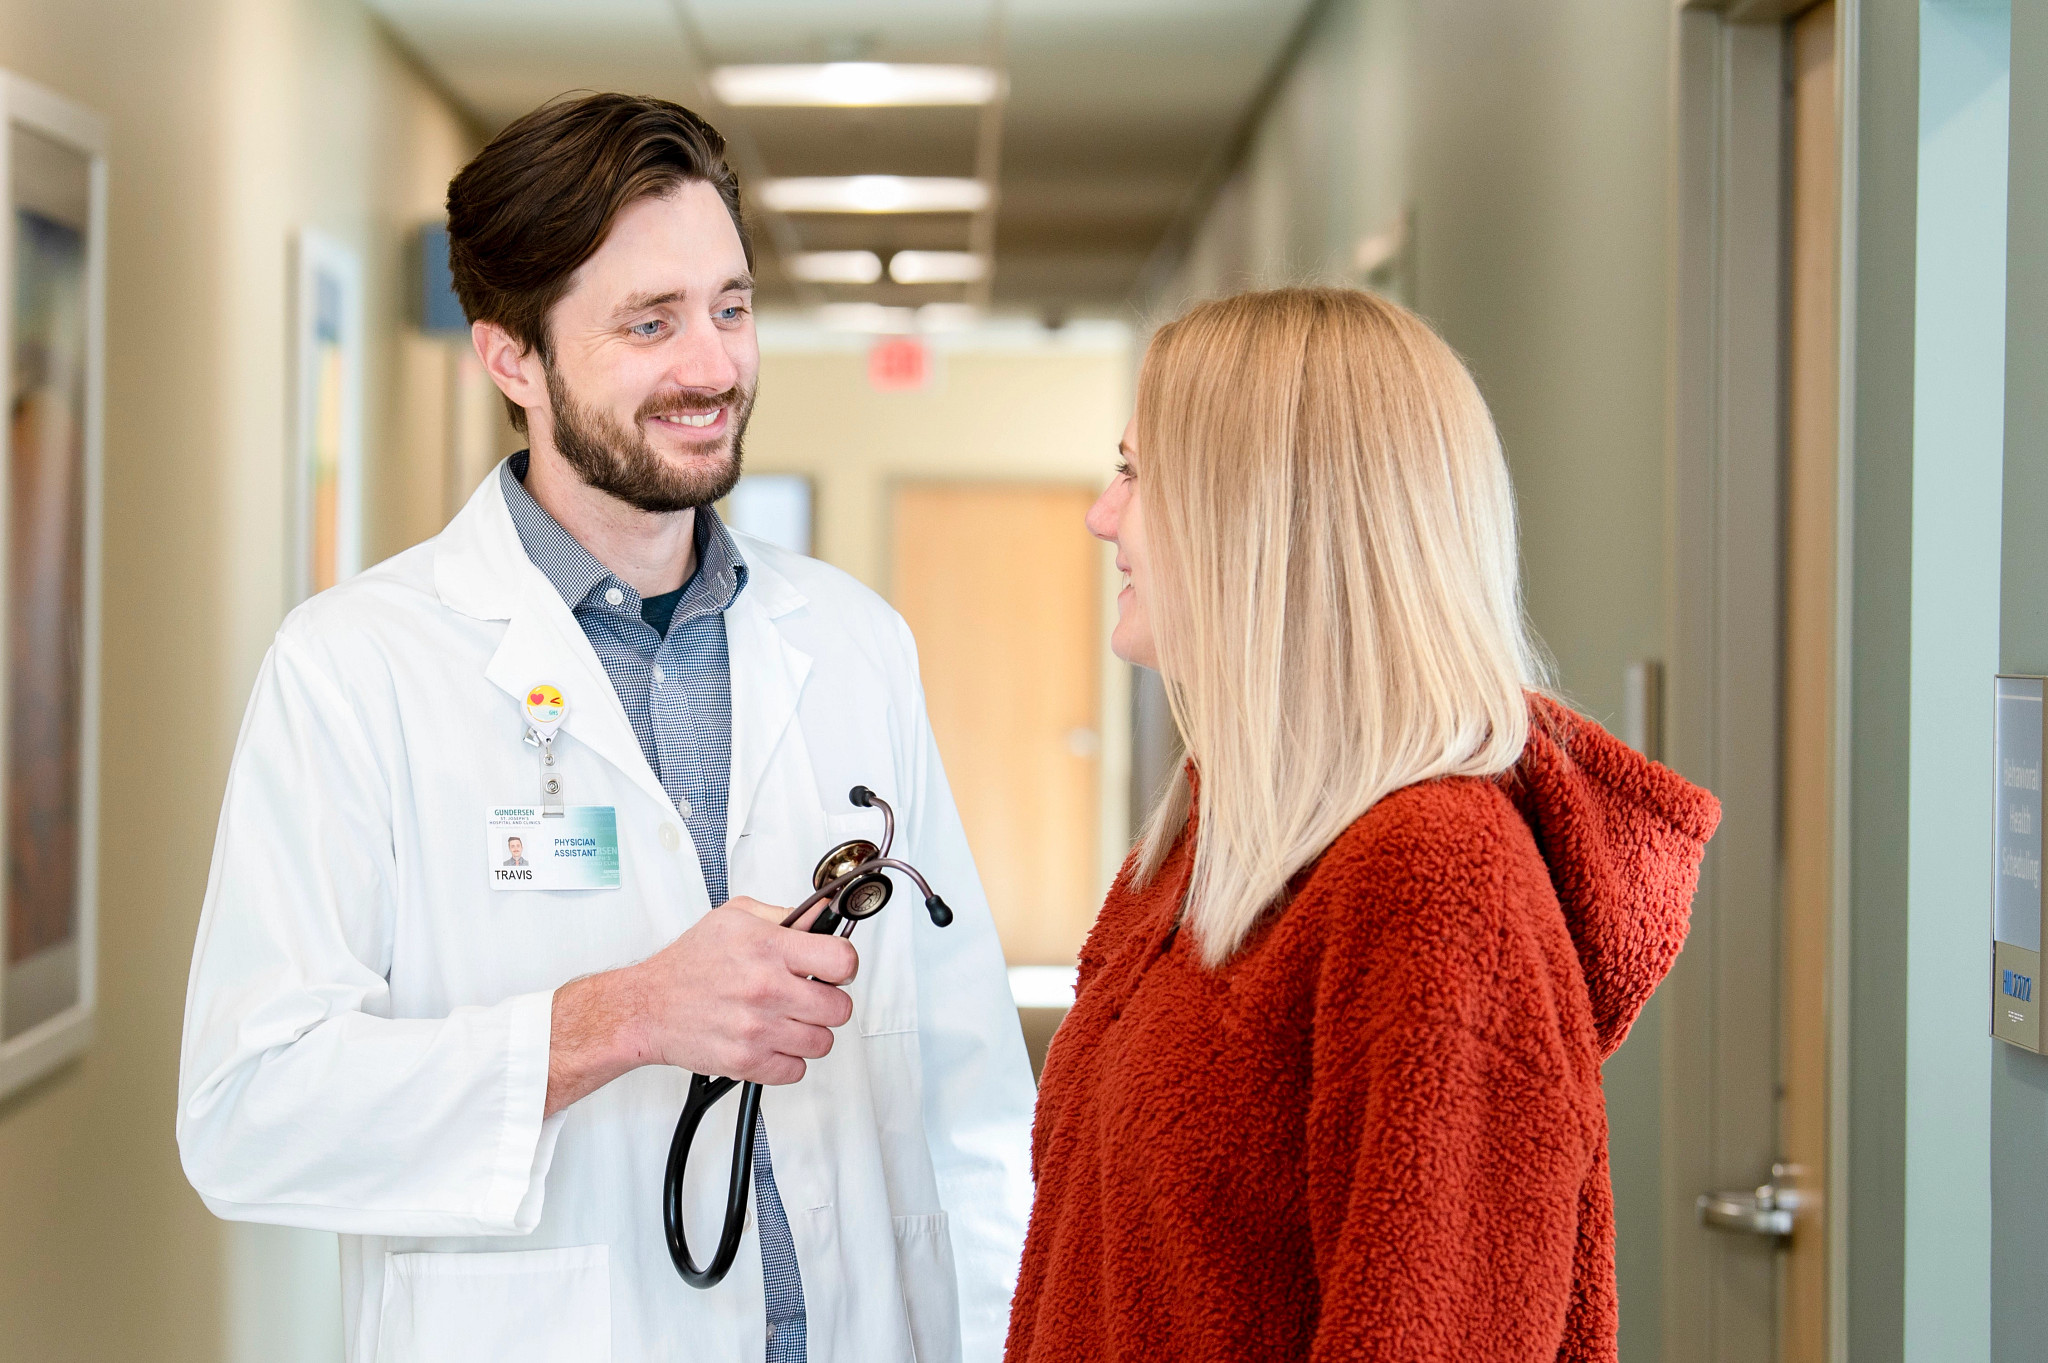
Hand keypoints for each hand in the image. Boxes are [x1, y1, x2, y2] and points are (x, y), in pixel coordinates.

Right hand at [545, 897, 858, 1114]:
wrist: (647, 1007)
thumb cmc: (689, 963)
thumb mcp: (736, 918)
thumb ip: (787, 914)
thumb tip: (824, 912)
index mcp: (768, 948)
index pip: (842, 961)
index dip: (844, 966)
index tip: (833, 968)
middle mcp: (765, 989)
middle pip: (840, 1008)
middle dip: (829, 1001)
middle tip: (809, 996)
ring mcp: (757, 1029)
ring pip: (822, 1042)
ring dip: (809, 1032)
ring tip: (787, 1019)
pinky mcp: (747, 1062)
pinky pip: (796, 1071)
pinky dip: (789, 1060)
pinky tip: (773, 1041)